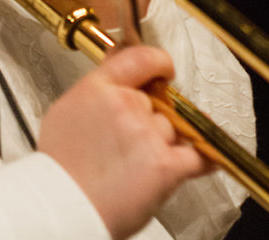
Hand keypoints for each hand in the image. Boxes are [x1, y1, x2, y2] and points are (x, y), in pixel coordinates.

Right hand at [38, 45, 208, 239]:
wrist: (60, 210)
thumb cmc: (59, 172)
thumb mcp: (66, 113)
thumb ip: (97, 92)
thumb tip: (116, 78)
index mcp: (98, 89)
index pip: (140, 58)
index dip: (158, 62)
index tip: (164, 70)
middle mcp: (125, 105)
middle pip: (157, 103)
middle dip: (150, 120)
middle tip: (130, 145)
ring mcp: (146, 133)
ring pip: (171, 130)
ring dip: (162, 145)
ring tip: (136, 169)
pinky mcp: (164, 165)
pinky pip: (197, 155)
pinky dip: (205, 157)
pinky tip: (208, 158)